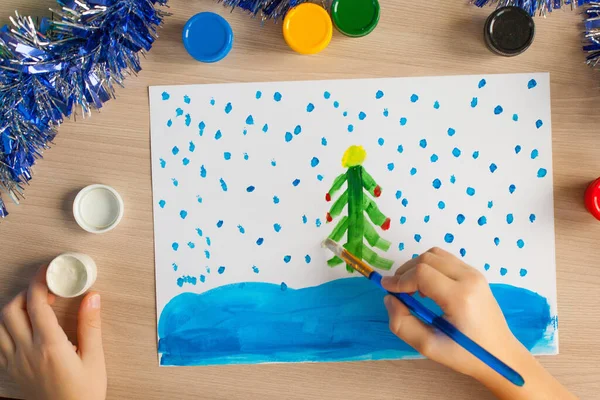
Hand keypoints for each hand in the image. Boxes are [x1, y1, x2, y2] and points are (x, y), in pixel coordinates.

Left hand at [0, 265, 106, 399]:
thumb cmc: (84, 393)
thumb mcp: (94, 358)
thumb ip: (91, 325)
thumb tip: (92, 297)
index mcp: (50, 346)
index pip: (36, 304)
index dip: (41, 281)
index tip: (49, 271)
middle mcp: (26, 352)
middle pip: (11, 310)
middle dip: (26, 293)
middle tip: (45, 291)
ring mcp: (14, 363)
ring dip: (12, 309)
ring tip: (32, 308)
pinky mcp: (9, 372)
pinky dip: (3, 329)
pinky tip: (20, 329)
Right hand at [381, 247, 575, 399]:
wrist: (501, 356)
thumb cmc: (466, 355)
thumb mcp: (429, 347)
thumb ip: (402, 323)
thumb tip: (390, 298)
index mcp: (459, 297)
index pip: (421, 273)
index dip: (400, 280)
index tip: (387, 289)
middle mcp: (469, 278)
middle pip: (427, 259)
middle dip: (406, 271)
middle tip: (396, 290)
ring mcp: (474, 274)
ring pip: (436, 254)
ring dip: (417, 266)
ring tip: (411, 288)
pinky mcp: (475, 274)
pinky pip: (446, 259)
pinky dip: (430, 266)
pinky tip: (427, 287)